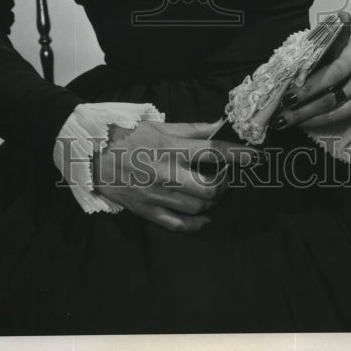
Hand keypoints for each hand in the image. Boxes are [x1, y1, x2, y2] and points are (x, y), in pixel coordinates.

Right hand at [91, 120, 261, 232]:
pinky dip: (196, 224)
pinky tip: (203, 218)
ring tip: (214, 191)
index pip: (215, 153)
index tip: (256, 156)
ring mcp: (159, 196)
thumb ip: (193, 129)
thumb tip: (219, 126)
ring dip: (213, 201)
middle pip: (211, 189)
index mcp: (173, 150)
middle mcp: (169, 175)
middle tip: (226, 177)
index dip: (239, 155)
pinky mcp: (149, 211)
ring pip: (199, 208)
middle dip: (226, 184)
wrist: (95, 157)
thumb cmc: (128, 137)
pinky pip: (179, 225)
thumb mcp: (160, 126)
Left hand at [268, 39, 350, 131]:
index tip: (286, 97)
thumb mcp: (325, 47)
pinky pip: (338, 118)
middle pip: (329, 98)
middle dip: (302, 109)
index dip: (308, 89)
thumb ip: (310, 59)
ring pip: (332, 111)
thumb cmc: (335, 48)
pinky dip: (317, 121)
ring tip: (286, 122)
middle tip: (281, 116)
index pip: (329, 76)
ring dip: (307, 118)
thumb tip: (286, 80)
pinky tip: (301, 122)